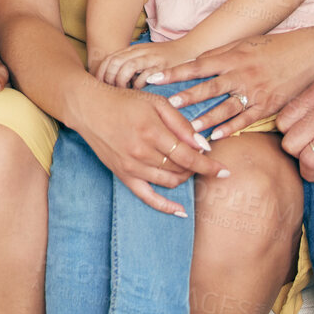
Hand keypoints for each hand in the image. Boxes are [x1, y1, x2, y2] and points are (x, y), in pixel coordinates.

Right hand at [71, 80, 226, 216]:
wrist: (89, 108)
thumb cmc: (125, 101)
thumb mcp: (156, 102)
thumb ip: (181, 123)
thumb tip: (203, 146)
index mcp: (153, 131)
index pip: (189, 156)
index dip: (209, 165)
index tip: (224, 171)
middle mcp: (142, 152)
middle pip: (181, 169)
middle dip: (196, 166)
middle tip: (198, 155)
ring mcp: (131, 166)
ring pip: (169, 181)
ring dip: (184, 177)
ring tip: (187, 166)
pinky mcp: (123, 175)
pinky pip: (147, 197)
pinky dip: (165, 207)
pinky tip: (181, 211)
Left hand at [93, 37, 193, 89]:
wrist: (189, 50)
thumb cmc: (164, 57)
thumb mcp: (144, 55)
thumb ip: (130, 62)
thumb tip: (111, 78)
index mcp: (133, 49)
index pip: (109, 58)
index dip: (101, 73)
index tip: (98, 86)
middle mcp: (140, 52)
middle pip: (115, 63)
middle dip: (109, 78)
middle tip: (109, 91)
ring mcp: (151, 58)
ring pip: (127, 68)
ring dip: (122, 82)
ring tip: (123, 92)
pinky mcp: (162, 67)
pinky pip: (144, 76)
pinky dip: (138, 85)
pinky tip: (138, 92)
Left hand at [151, 27, 313, 139]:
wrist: (308, 54)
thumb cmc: (271, 47)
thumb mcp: (243, 44)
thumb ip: (219, 55)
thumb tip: (196, 63)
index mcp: (232, 57)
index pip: (197, 66)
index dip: (175, 73)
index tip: (154, 79)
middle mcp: (241, 74)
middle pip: (209, 87)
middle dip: (188, 96)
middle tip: (168, 104)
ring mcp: (255, 91)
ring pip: (226, 107)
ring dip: (207, 118)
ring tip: (189, 128)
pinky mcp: (268, 105)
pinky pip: (246, 119)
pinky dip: (231, 127)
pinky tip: (217, 136)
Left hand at [276, 47, 313, 185]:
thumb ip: (313, 91)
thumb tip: (301, 106)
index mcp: (313, 96)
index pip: (282, 122)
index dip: (286, 132)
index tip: (294, 136)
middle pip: (290, 144)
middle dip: (293, 155)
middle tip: (302, 156)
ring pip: (309, 161)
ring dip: (310, 173)